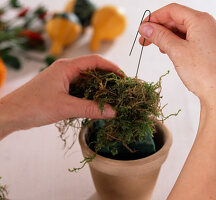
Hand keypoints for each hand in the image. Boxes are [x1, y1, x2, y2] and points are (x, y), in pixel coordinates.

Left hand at [0, 55, 119, 138]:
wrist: (11, 114)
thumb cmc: (33, 106)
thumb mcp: (65, 107)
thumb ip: (91, 109)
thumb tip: (114, 112)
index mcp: (66, 67)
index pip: (95, 61)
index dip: (111, 67)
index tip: (123, 77)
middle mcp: (66, 70)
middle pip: (92, 70)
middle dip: (108, 78)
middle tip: (120, 89)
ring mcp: (63, 80)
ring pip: (87, 81)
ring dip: (99, 88)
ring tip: (112, 97)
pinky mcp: (60, 89)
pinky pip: (80, 89)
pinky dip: (90, 95)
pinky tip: (97, 103)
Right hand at [139, 3, 215, 105]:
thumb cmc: (204, 73)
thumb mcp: (176, 51)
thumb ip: (160, 36)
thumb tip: (146, 28)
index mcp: (202, 21)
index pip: (173, 11)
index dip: (154, 17)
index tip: (143, 27)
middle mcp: (209, 25)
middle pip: (178, 20)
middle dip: (160, 28)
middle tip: (145, 39)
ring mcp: (212, 37)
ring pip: (184, 31)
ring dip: (168, 36)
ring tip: (156, 46)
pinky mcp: (211, 48)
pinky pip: (191, 40)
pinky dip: (178, 43)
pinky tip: (170, 50)